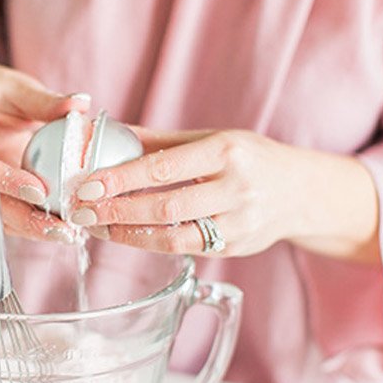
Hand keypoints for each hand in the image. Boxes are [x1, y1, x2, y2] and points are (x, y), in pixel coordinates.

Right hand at [0, 39, 89, 240]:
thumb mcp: (18, 88)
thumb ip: (46, 100)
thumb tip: (80, 103)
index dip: (8, 181)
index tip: (40, 192)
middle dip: (25, 218)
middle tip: (61, 228)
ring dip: (32, 229)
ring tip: (68, 234)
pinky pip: (8, 218)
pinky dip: (33, 226)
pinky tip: (62, 230)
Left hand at [69, 128, 379, 262]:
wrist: (301, 192)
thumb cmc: (249, 158)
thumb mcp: (210, 138)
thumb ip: (158, 141)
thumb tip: (105, 133)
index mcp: (228, 151)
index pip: (164, 167)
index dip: (121, 178)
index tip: (87, 183)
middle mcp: (237, 188)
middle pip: (166, 206)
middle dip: (117, 210)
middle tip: (81, 211)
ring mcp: (240, 223)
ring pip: (174, 237)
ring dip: (129, 234)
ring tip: (97, 227)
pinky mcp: (237, 249)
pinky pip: (185, 249)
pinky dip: (151, 244)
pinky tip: (126, 235)